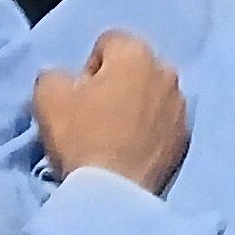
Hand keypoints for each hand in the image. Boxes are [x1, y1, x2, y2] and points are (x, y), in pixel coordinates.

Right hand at [32, 30, 188, 195]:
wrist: (113, 192)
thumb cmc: (82, 136)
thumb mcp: (48, 97)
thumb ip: (55, 75)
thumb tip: (67, 80)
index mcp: (136, 53)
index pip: (108, 42)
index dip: (89, 67)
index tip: (80, 96)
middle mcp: (167, 72)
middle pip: (134, 68)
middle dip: (116, 84)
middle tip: (95, 115)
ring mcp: (181, 107)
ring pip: (152, 95)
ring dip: (136, 107)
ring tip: (115, 136)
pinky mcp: (186, 138)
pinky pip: (163, 123)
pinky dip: (150, 130)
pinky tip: (132, 150)